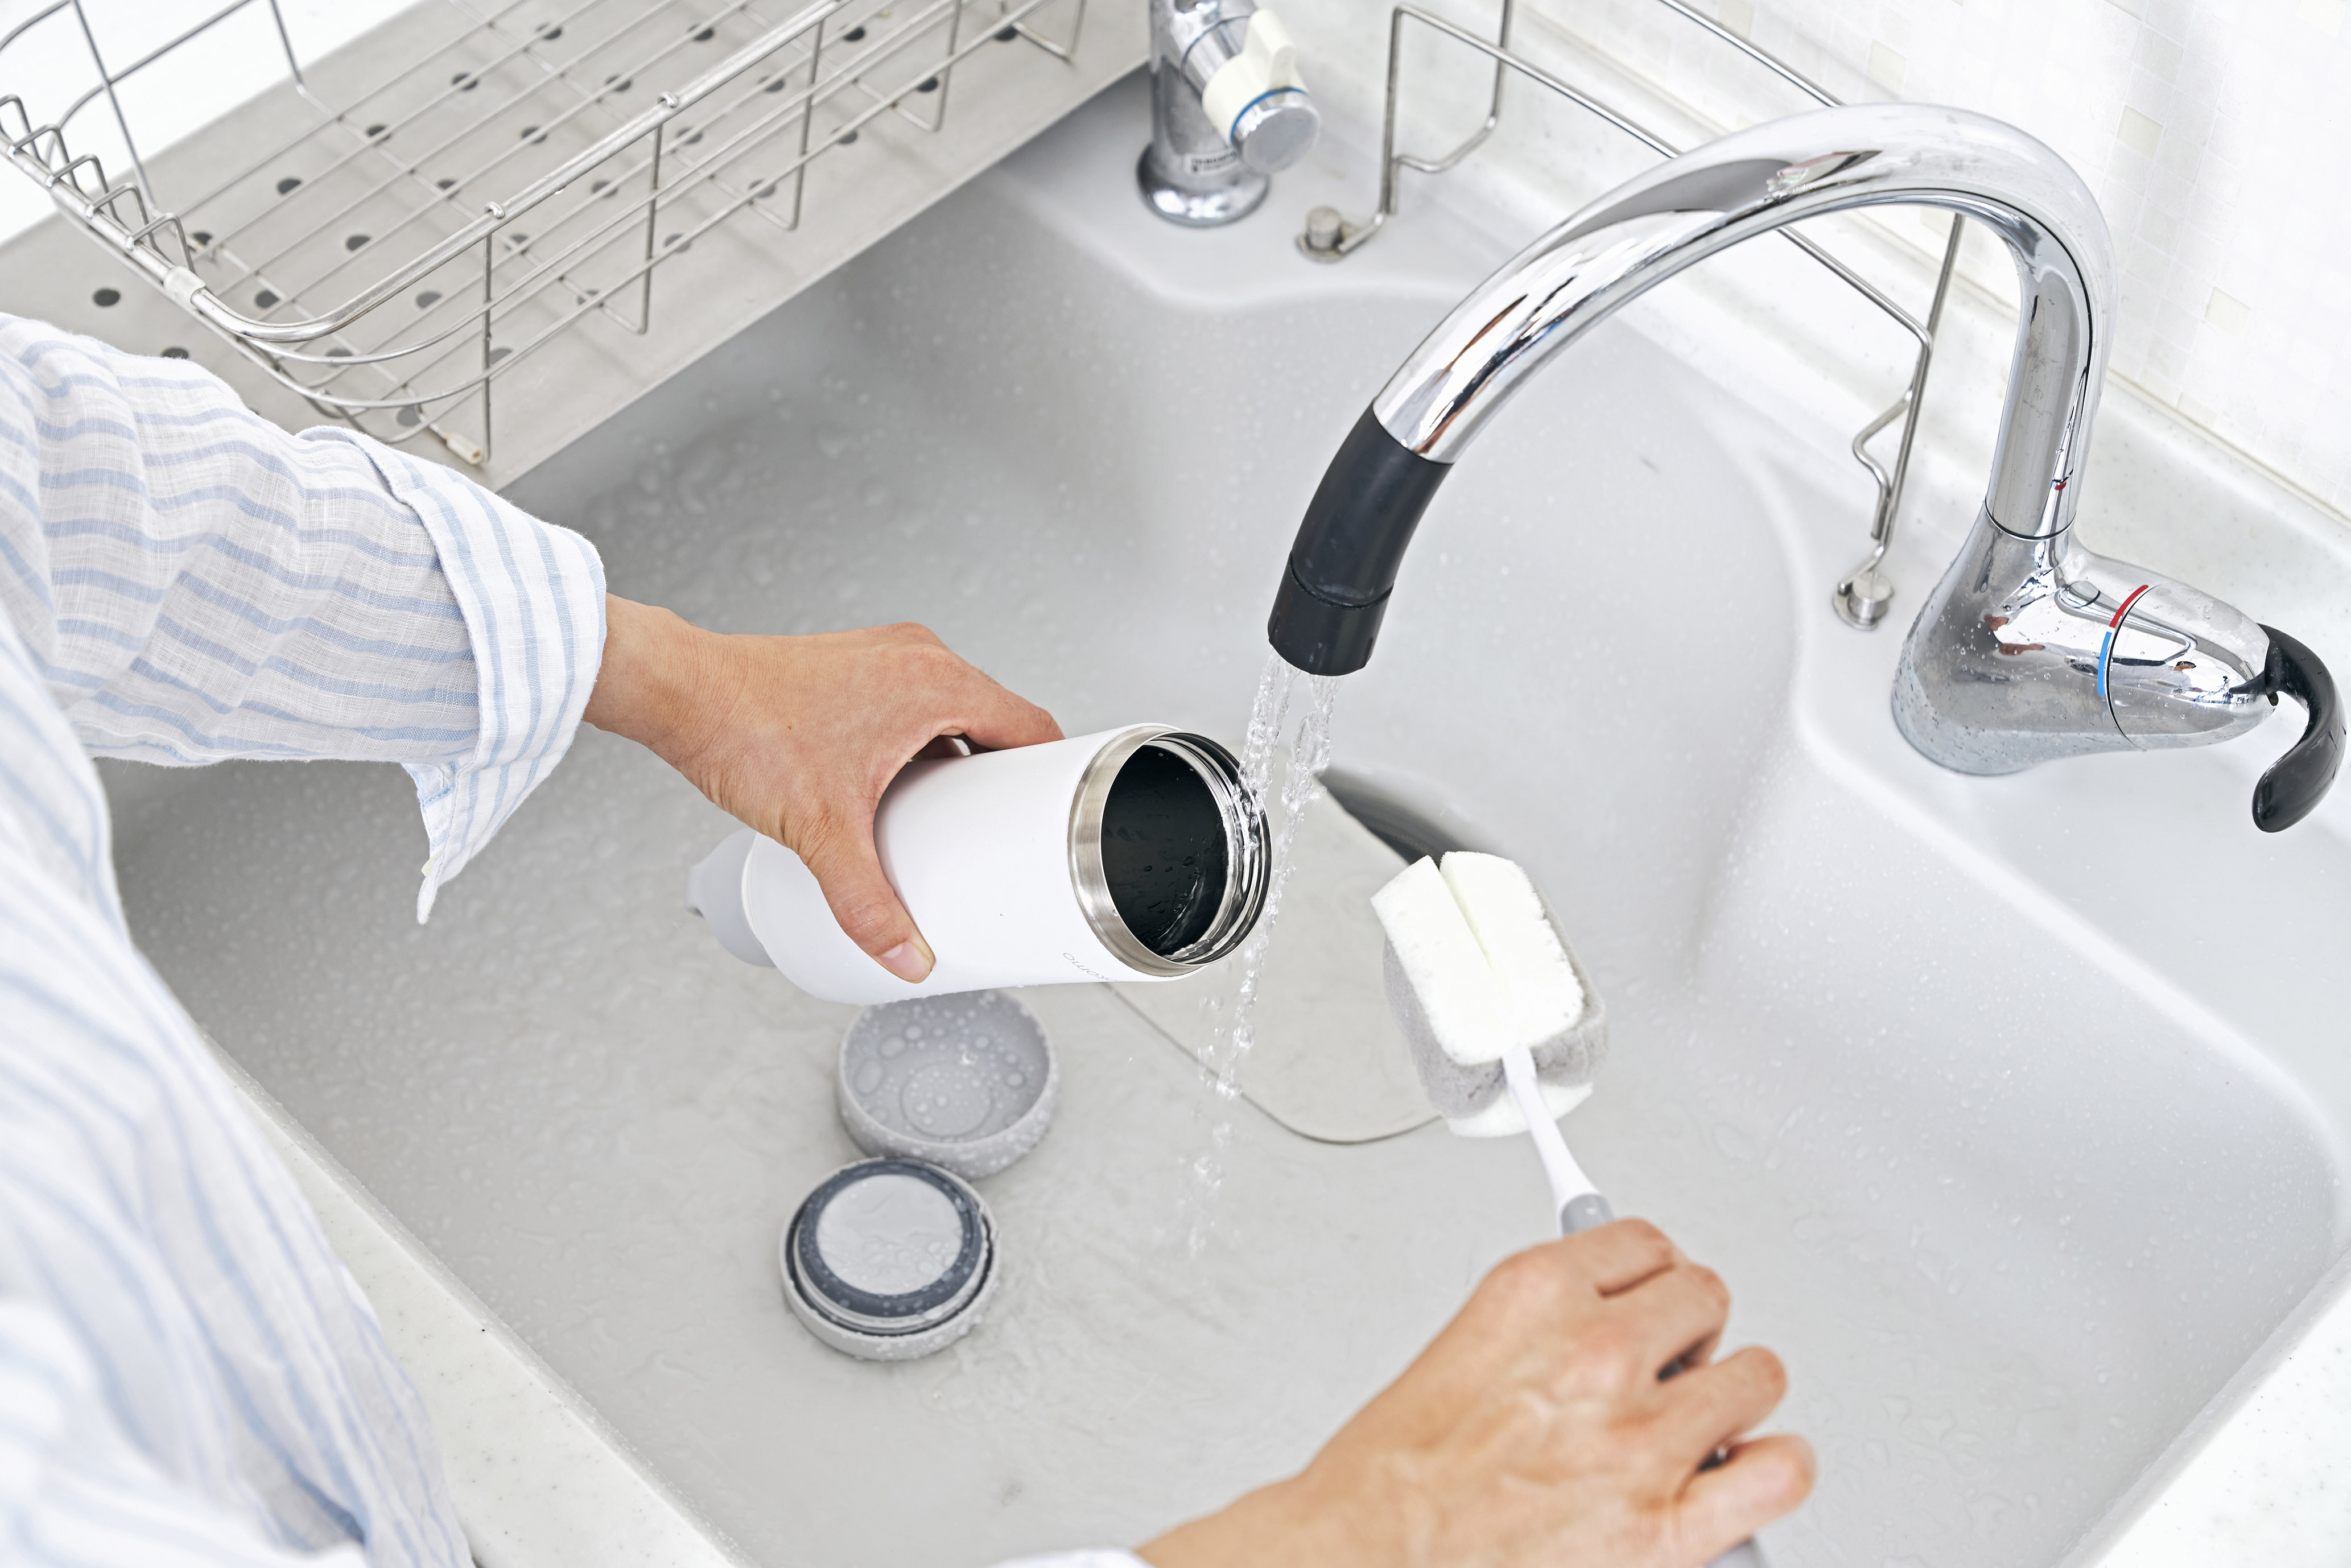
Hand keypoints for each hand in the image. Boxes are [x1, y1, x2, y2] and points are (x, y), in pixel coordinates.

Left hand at [584, 596, 1061, 980]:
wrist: (677, 691)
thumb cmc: (742, 728)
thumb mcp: (821, 832)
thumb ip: (868, 903)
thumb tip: (905, 952)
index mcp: (932, 682)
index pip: (1030, 724)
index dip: (1055, 773)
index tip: (1061, 809)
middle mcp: (916, 656)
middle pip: (997, 718)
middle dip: (1003, 776)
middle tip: (1003, 827)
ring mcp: (884, 655)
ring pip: (954, 709)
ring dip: (959, 758)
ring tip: (950, 811)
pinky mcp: (856, 664)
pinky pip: (916, 703)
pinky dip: (921, 741)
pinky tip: (897, 783)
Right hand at [1138, 1220, 1812, 1567]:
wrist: (1363, 1556)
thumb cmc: (1391, 1477)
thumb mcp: (1457, 1352)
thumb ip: (1538, 1327)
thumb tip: (1592, 1323)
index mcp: (1534, 1296)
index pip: (1644, 1244)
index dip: (1650, 1274)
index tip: (1648, 1291)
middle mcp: (1596, 1355)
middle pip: (1707, 1296)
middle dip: (1690, 1329)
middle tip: (1667, 1362)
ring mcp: (1639, 1441)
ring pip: (1756, 1376)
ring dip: (1732, 1393)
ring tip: (1700, 1418)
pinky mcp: (1665, 1528)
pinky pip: (1778, 1473)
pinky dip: (1776, 1467)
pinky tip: (1751, 1468)